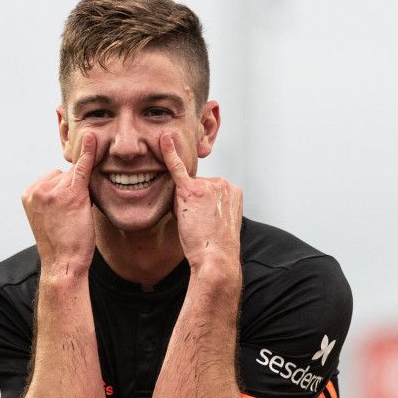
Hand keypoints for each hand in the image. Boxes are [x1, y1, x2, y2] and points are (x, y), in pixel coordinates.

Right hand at [22, 132, 97, 277]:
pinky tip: (94, 139)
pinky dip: (89, 153)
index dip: (66, 192)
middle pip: (65, 174)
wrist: (63, 264)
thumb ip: (54, 196)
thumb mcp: (50, 216)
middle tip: (71, 216)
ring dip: (81, 190)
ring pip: (76, 176)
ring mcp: (52, 189)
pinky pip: (82, 167)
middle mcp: (38, 188)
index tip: (65, 211)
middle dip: (73, 190)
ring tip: (76, 215)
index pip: (55, 177)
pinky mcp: (71, 193)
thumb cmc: (61, 244)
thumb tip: (70, 177)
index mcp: (29, 193)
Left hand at [160, 132, 241, 272]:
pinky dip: (169, 153)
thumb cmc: (215, 247)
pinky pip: (177, 168)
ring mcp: (208, 184)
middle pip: (194, 187)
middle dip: (190, 205)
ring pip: (184, 189)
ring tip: (194, 223)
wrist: (216, 258)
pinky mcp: (191, 190)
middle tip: (199, 225)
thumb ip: (209, 205)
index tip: (206, 223)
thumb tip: (194, 203)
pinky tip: (163, 139)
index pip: (205, 190)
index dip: (199, 208)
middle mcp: (223, 183)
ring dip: (183, 205)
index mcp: (233, 190)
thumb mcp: (218, 222)